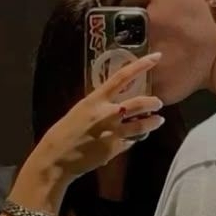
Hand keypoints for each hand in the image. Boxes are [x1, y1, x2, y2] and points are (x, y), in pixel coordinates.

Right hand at [33, 53, 163, 184]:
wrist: (57, 158)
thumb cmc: (64, 132)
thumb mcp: (81, 110)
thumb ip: (99, 106)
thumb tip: (116, 104)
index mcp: (95, 100)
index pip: (122, 77)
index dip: (141, 65)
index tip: (156, 57)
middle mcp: (107, 114)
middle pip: (140, 103)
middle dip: (153, 103)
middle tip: (158, 103)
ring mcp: (113, 132)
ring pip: (142, 125)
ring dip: (153, 122)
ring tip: (158, 120)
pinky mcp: (115, 149)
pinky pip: (131, 141)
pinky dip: (135, 139)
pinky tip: (135, 138)